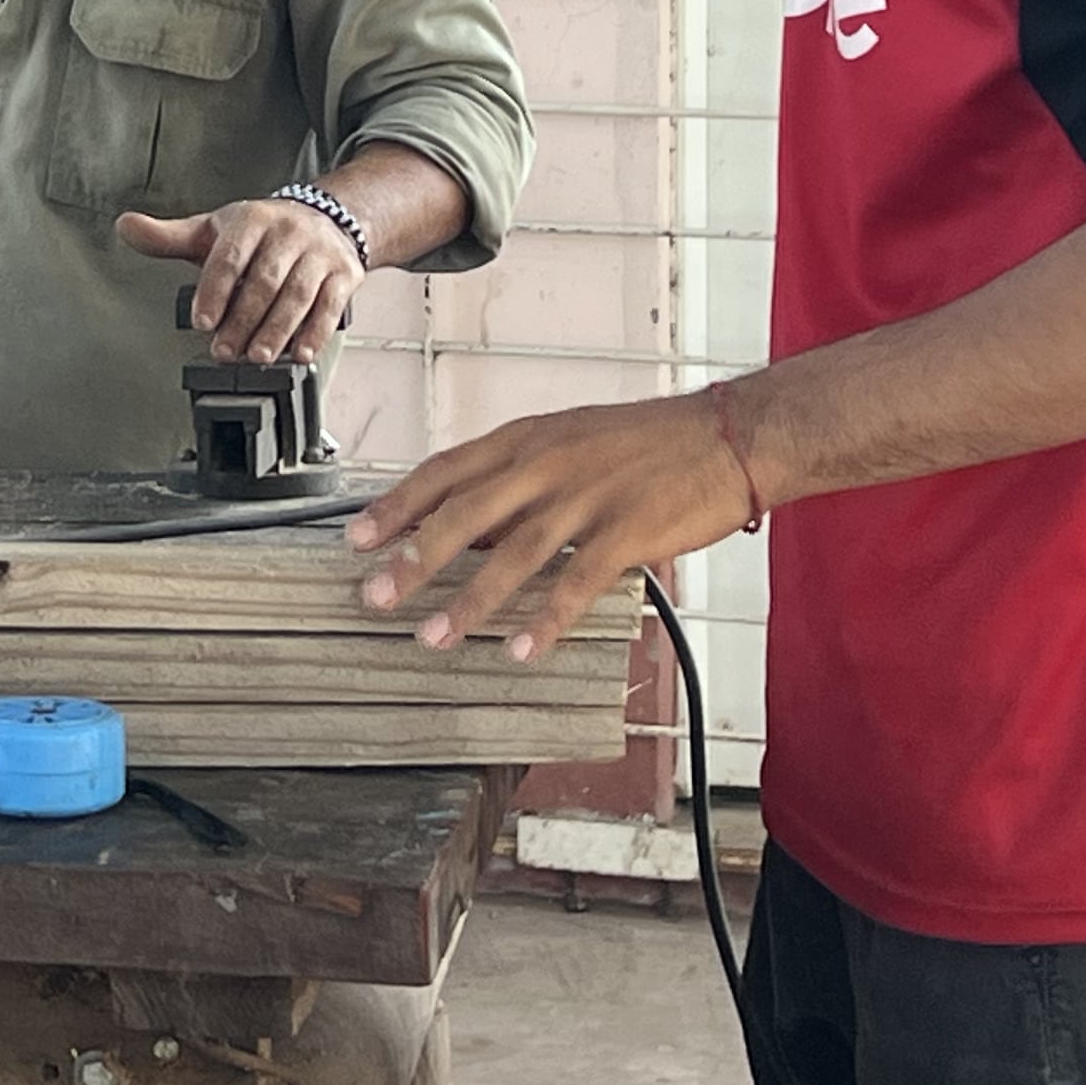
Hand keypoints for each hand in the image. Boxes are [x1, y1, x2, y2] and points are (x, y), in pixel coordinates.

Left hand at [117, 195, 365, 362]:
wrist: (326, 218)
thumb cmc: (261, 233)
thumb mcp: (213, 230)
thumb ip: (169, 238)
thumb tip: (125, 226)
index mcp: (251, 219)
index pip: (230, 256)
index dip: (215, 290)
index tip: (202, 321)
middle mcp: (288, 232)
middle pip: (264, 281)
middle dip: (243, 320)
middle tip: (225, 352)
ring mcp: (319, 253)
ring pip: (298, 294)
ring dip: (277, 330)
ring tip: (258, 357)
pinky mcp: (344, 274)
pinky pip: (331, 305)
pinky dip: (316, 332)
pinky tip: (299, 354)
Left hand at [342, 390, 748, 659]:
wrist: (728, 435)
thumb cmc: (649, 441)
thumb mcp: (570, 439)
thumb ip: (519, 478)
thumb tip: (470, 522)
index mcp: (528, 438)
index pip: (444, 471)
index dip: (396, 506)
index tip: (357, 538)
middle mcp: (547, 464)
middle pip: (464, 514)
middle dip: (412, 559)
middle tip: (375, 594)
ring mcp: (586, 497)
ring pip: (511, 555)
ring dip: (468, 602)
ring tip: (433, 636)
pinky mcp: (626, 531)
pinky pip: (575, 583)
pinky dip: (544, 620)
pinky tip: (521, 649)